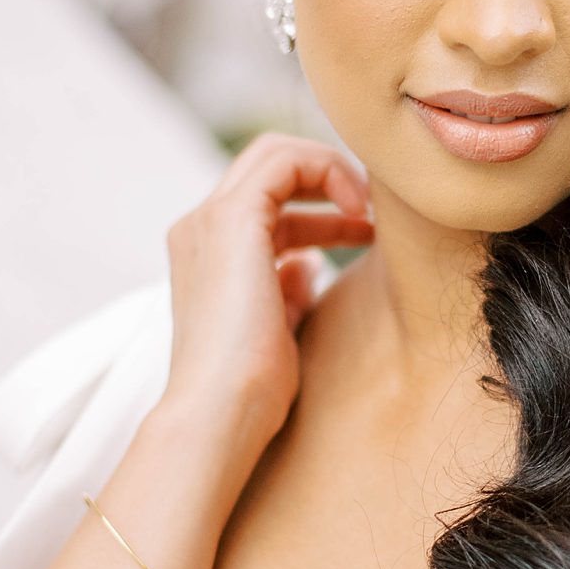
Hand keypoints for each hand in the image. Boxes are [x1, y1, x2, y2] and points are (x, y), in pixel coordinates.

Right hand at [159, 132, 373, 462]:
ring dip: (330, 169)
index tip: (363, 229)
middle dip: (326, 177)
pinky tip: (357, 212)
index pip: (263, 199)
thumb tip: (306, 264)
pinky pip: (284, 161)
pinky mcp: (232, 219)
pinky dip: (327, 171)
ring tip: (367, 208)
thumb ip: (286, 289)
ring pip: (274, 152)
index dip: (319, 205)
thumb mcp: (276, 329)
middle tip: (370, 210)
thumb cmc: (250, 391)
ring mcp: (209, 220)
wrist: (220, 416)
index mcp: (205, 255)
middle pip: (267, 165)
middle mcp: (199, 228)